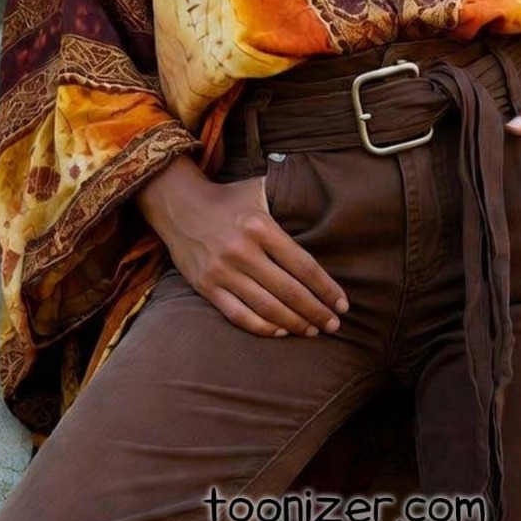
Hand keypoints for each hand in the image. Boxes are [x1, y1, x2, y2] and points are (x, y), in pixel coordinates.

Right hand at [136, 156, 348, 339]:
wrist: (178, 204)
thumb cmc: (228, 199)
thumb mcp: (259, 189)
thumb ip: (289, 196)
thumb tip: (324, 201)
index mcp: (260, 226)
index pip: (303, 265)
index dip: (326, 288)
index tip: (342, 303)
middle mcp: (242, 250)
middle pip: (289, 291)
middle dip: (316, 311)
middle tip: (334, 324)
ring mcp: (222, 271)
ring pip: (266, 307)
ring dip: (294, 323)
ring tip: (312, 330)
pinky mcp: (205, 286)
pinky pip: (238, 315)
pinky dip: (262, 327)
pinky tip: (280, 331)